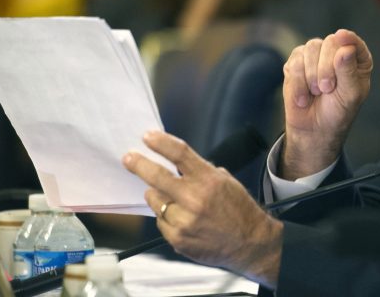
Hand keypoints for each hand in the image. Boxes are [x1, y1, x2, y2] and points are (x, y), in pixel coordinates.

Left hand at [123, 131, 282, 287]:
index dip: (160, 143)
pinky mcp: (178, 239)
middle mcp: (195, 199)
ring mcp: (185, 220)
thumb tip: (177, 164)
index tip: (147, 136)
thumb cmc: (239, 210)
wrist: (251, 243)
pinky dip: (165, 217)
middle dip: (139, 165)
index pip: (179, 154)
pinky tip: (179, 218)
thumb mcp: (227, 181)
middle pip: (157, 176)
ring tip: (169, 197)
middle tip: (129, 158)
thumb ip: (201, 172)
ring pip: (155, 201)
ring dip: (157, 196)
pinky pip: (160, 221)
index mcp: (209, 180)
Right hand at [281, 29, 372, 178]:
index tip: (342, 37)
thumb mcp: (349, 94)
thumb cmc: (338, 111)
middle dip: (327, 67)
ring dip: (312, 75)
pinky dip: (298, 82)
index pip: (353, 42)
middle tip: (327, 89)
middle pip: (330, 42)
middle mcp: (335, 53)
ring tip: (316, 93)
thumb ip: (348, 70)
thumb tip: (345, 48)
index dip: (348, 38)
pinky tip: (304, 97)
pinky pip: (294, 62)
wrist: (314, 129)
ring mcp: (314, 56)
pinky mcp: (295, 63)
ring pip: (311, 48)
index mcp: (356, 60)